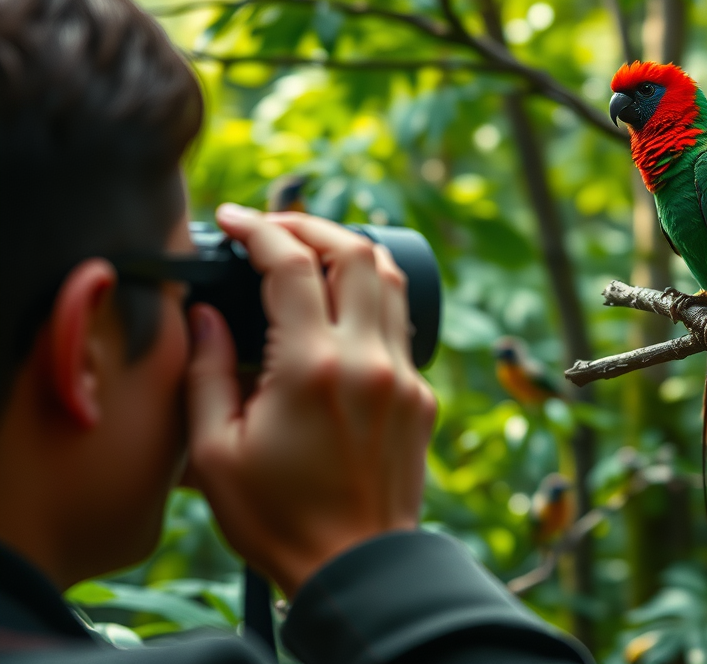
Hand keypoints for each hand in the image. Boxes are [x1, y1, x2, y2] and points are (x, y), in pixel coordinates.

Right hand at [185, 205, 436, 596]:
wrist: (355, 566)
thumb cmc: (278, 517)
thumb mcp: (215, 451)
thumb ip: (205, 372)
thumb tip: (204, 317)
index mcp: (313, 368)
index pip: (291, 265)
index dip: (259, 229)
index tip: (233, 219)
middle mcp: (369, 359)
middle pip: (356, 252)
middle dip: (313, 225)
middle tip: (276, 228)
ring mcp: (404, 376)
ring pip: (391, 281)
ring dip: (352, 252)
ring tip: (313, 254)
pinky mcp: (422, 396)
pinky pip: (402, 325)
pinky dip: (373, 298)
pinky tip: (344, 310)